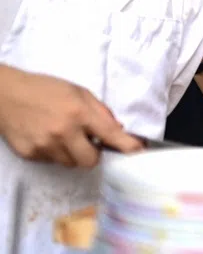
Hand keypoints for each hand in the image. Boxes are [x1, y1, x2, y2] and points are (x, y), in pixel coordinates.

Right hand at [0, 65, 143, 166]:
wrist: (5, 94)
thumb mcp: (79, 92)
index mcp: (79, 113)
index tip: (138, 153)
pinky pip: (52, 161)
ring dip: (73, 154)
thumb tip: (118, 130)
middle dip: (93, 154)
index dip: (127, 146)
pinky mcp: (30, 154)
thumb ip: (101, 112)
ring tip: (63, 135)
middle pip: (90, 161)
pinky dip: (54, 153)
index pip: (111, 135)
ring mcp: (45, 145)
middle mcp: (63, 132)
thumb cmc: (45, 89)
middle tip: (87, 141)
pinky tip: (46, 136)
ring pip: (71, 164)